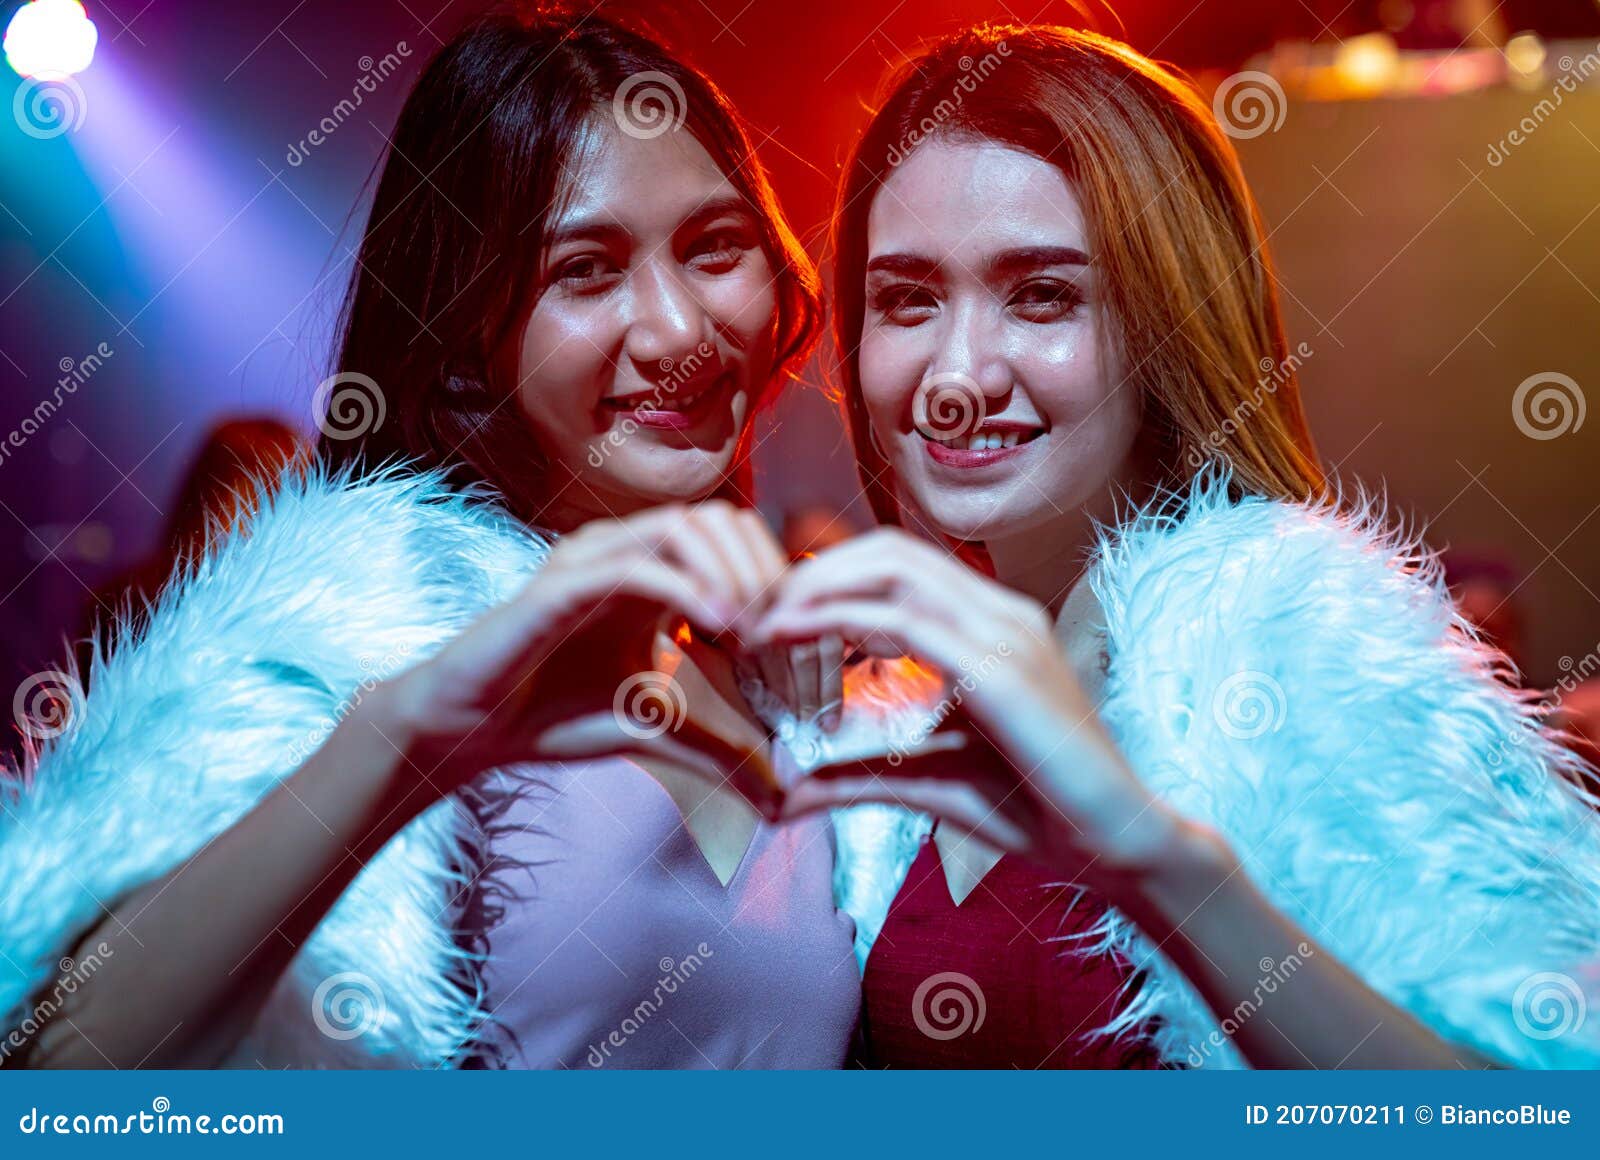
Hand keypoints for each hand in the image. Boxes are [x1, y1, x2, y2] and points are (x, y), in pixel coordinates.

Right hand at [367, 501, 792, 808]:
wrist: (471, 730)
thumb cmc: (555, 716)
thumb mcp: (658, 728)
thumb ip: (720, 746)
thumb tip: (779, 790)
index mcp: (649, 573)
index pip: (731, 538)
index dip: (773, 578)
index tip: (791, 640)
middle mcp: (622, 551)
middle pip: (718, 519)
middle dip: (762, 569)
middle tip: (780, 633)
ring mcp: (589, 560)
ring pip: (683, 526)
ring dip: (731, 573)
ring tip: (754, 630)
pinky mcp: (560, 583)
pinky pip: (634, 565)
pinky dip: (686, 587)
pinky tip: (717, 625)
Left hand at [747, 528, 1186, 889]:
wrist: (1113, 843)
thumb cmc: (1033, 809)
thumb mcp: (926, 781)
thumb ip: (856, 777)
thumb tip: (786, 795)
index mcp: (992, 624)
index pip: (900, 565)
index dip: (831, 578)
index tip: (774, 618)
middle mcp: (1001, 612)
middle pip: (889, 550)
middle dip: (814, 571)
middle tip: (754, 612)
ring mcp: (1006, 632)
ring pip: (893, 568)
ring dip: (817, 586)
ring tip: (762, 621)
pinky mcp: (1001, 668)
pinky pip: (906, 620)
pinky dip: (838, 618)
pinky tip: (790, 636)